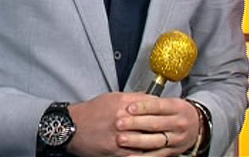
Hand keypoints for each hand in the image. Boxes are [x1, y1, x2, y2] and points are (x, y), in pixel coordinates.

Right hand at [67, 92, 199, 156]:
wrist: (72, 127)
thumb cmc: (92, 111)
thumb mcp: (113, 98)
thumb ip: (133, 98)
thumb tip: (150, 98)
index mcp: (123, 105)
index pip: (150, 105)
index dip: (163, 109)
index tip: (171, 111)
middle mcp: (122, 121)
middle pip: (151, 124)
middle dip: (164, 127)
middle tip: (176, 128)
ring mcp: (119, 138)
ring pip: (146, 141)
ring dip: (159, 143)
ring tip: (170, 142)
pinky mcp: (115, 152)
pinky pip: (136, 155)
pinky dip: (147, 155)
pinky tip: (155, 154)